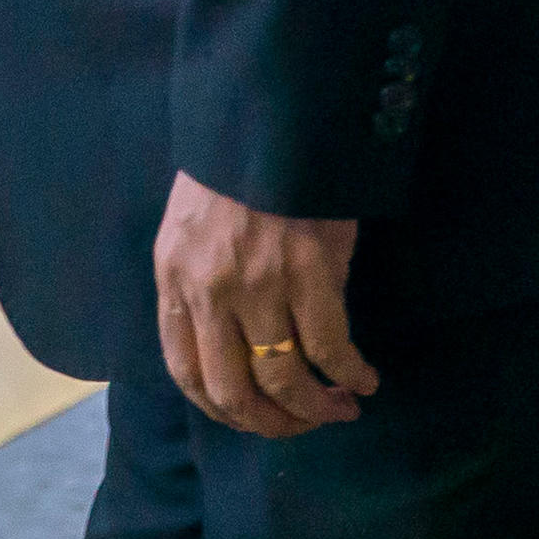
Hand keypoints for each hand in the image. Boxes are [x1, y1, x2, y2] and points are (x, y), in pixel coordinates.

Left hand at [152, 170, 375, 438]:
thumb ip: (198, 285)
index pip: (185, 372)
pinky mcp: (310, 272)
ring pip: (284, 379)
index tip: (254, 418)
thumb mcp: (189, 227)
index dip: (222, 410)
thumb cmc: (232, 167)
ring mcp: (259, 285)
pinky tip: (365, 378)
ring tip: (342, 407)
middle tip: (303, 424)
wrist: (272, 114)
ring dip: (317, 408)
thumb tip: (231, 346)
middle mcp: (209, 291)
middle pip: (233, 392)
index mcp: (173, 278)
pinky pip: (330, 348)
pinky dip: (351, 374)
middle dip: (272, 423)